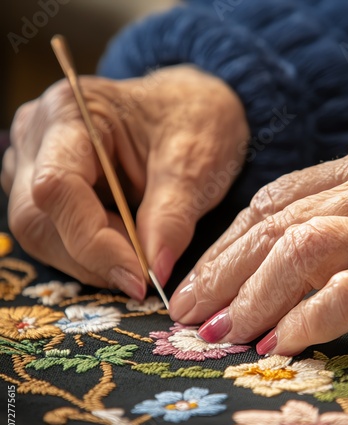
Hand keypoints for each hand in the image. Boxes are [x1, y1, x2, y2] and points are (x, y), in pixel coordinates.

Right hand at [1, 65, 248, 298]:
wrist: (189, 109)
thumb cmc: (194, 119)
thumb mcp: (196, 161)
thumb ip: (172, 216)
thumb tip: (154, 272)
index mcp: (72, 111)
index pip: (57, 187)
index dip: (94, 242)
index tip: (139, 277)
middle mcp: (39, 135)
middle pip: (37, 218)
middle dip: (93, 258)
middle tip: (144, 273)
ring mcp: (36, 162)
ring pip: (41, 233)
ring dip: (92, 260)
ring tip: (140, 253)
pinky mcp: (48, 186)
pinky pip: (54, 234)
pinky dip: (91, 254)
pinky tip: (125, 248)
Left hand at [169, 138, 347, 353]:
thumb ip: (341, 215)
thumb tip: (274, 256)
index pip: (273, 200)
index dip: (228, 242)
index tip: (202, 278)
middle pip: (273, 226)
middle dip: (223, 273)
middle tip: (192, 313)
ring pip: (299, 251)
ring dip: (254, 297)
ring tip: (225, 333)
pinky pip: (347, 292)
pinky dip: (307, 321)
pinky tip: (282, 345)